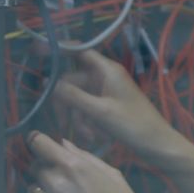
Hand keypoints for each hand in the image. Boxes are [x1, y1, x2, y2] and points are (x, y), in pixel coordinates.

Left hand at [27, 132, 155, 192]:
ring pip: (31, 190)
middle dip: (45, 168)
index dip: (38, 141)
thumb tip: (64, 145)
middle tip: (61, 176)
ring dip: (43, 190)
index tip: (39, 143)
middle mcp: (56, 184)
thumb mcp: (112, 175)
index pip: (38, 144)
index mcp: (73, 166)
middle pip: (34, 167)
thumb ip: (86, 157)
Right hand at [54, 49, 181, 160]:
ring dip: (79, 119)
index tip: (37, 50)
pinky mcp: (107, 106)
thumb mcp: (100, 111)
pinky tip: (95, 138)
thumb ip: (74, 96)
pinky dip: (88, 123)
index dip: (58, 48)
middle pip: (72, 82)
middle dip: (67, 105)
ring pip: (78, 100)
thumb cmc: (133, 124)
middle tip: (63, 125)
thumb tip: (50, 83)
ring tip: (90, 137)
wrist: (156, 144)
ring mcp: (105, 92)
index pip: (78, 50)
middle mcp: (104, 76)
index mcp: (106, 69)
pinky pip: (88, 110)